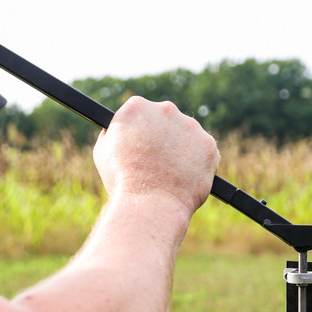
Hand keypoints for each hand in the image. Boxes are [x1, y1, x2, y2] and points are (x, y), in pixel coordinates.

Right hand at [93, 97, 219, 217]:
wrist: (149, 204)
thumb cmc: (122, 181)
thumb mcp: (104, 152)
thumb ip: (113, 134)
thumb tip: (119, 132)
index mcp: (137, 107)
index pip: (142, 113)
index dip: (142, 132)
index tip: (143, 146)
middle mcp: (166, 110)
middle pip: (167, 121)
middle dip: (164, 138)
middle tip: (160, 162)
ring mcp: (190, 126)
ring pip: (188, 136)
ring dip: (183, 150)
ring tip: (173, 174)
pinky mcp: (208, 145)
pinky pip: (205, 153)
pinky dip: (199, 164)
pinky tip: (188, 177)